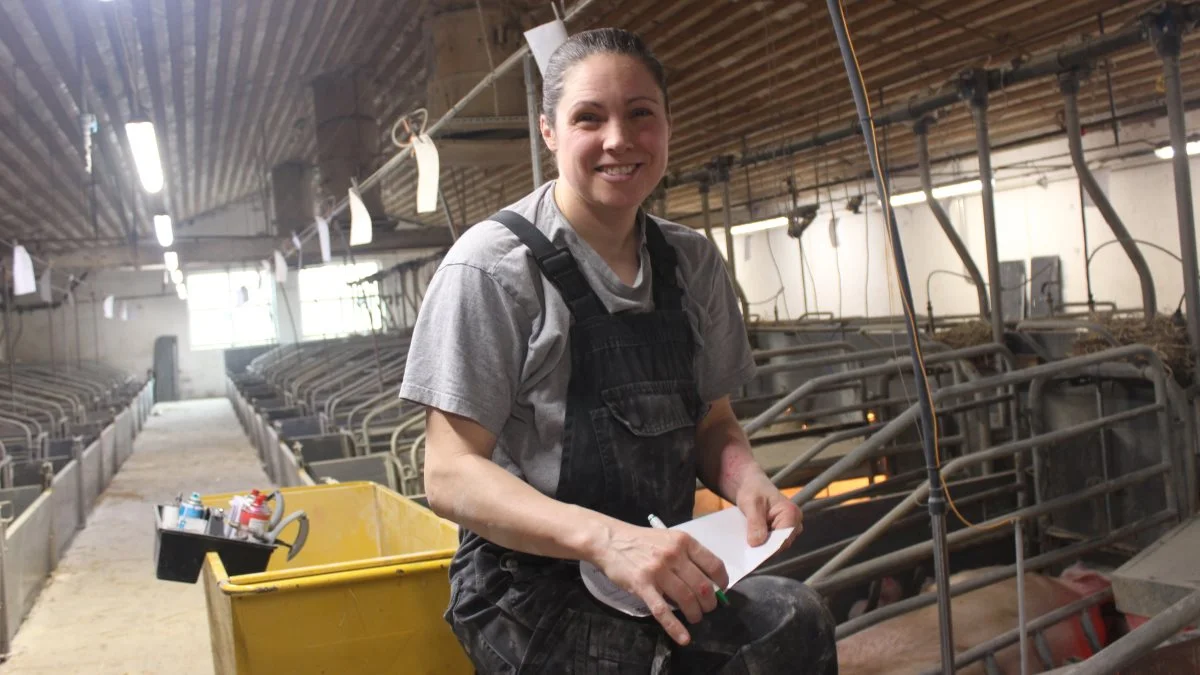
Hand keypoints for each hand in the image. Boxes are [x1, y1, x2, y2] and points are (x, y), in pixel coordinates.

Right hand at [590, 522, 729, 645]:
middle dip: (709, 603)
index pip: (714, 565)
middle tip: (707, 609)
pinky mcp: (642, 585)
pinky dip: (675, 627)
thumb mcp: (669, 539)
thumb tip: (708, 581)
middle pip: (703, 586)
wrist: (610, 540)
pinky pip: (663, 610)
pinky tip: (683, 637)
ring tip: (695, 618)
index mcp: (684, 541)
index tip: (721, 591)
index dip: (722, 582)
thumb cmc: (642, 541)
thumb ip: (687, 556)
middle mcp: (674, 554)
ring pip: (686, 599)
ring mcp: (658, 570)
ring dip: (695, 614)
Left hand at [735, 474, 802, 549]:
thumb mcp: (751, 503)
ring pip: (776, 546)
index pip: (783, 539)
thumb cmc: (753, 490)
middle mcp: (795, 523)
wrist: (752, 486)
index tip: (753, 551)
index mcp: (791, 513)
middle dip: (764, 547)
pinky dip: (762, 544)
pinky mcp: (782, 534)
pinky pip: (772, 544)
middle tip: (746, 548)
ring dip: (762, 546)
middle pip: (781, 545)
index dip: (769, 547)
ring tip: (747, 542)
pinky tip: (750, 541)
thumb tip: (756, 543)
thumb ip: (755, 523)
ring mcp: (790, 530)